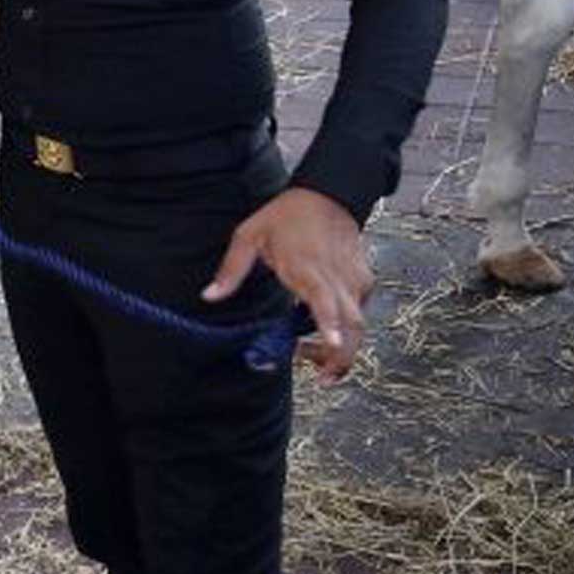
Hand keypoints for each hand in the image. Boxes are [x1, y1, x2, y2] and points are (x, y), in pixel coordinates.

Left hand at [202, 186, 373, 383]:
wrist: (328, 195)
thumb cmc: (285, 217)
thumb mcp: (249, 236)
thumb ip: (231, 270)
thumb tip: (209, 297)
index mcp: (307, 266)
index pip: (324, 299)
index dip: (329, 324)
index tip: (332, 345)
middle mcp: (336, 277)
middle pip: (351, 324)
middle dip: (341, 356)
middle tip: (321, 378)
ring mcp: (355, 280)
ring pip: (359, 324)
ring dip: (343, 349)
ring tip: (318, 363)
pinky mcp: (364, 282)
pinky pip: (358, 313)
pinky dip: (344, 329)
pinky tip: (323, 332)